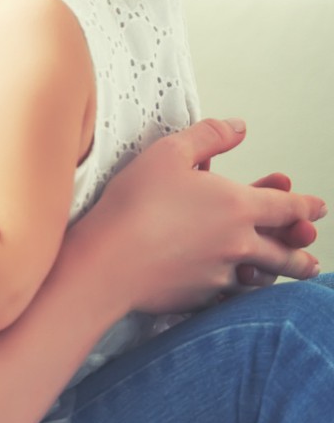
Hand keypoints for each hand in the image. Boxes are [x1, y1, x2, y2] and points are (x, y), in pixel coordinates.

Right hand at [73, 119, 324, 315]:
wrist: (110, 261)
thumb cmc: (134, 204)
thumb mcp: (168, 153)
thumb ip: (208, 136)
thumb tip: (239, 127)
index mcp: (238, 206)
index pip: (287, 207)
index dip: (306, 206)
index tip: (318, 208)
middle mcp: (239, 243)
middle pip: (285, 252)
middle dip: (302, 253)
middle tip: (311, 256)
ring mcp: (222, 273)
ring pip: (263, 277)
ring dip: (281, 275)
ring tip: (290, 275)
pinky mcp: (201, 296)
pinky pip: (230, 295)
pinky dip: (239, 292)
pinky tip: (238, 289)